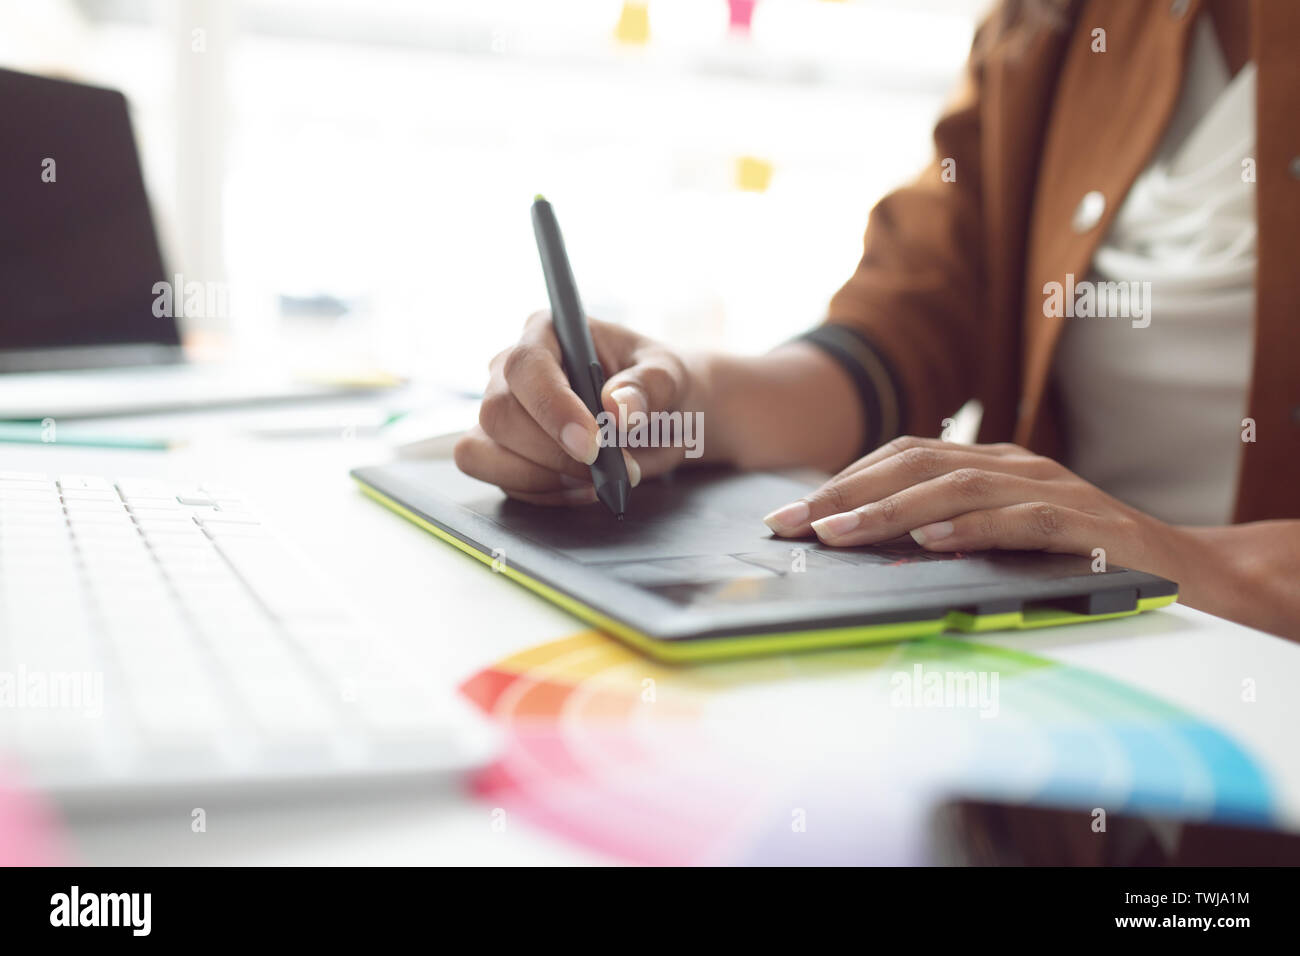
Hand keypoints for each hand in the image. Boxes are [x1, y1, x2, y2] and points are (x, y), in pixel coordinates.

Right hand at [454, 311, 703, 504]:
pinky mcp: (502, 453)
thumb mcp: (669, 376)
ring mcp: (502, 414)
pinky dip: (547, 494)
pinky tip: (586, 488)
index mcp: (547, 332)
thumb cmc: (656, 386)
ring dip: (545, 478)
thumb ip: (649, 387)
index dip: (553, 409)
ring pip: (485, 453)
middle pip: (499, 414)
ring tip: (601, 480)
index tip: (593, 444)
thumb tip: (618, 408)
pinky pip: (504, 483)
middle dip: (554, 453)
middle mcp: (512, 370)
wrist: (658, 419)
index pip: (527, 367)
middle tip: (613, 469)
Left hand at [761, 436, 1189, 578]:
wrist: (1185, 570)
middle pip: (915, 462)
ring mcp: (1051, 489)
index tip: (788, 515)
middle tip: (792, 523)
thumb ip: (944, 528)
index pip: (901, 457)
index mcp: (989, 462)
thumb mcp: (1002, 535)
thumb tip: (859, 545)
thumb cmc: (1078, 558)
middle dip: (845, 492)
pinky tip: (930, 541)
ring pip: (957, 486)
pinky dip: (972, 529)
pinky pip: (1021, 521)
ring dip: (890, 510)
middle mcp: (1014, 464)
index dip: (841, 481)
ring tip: (840, 533)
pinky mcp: (1084, 526)